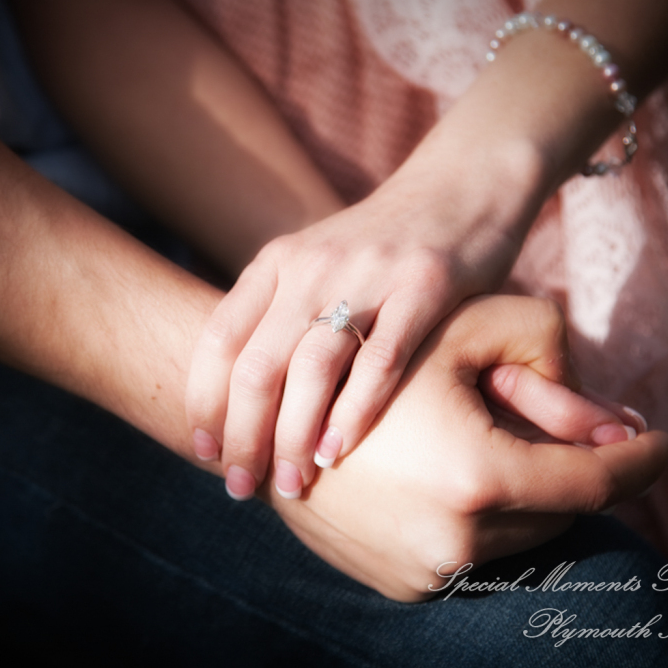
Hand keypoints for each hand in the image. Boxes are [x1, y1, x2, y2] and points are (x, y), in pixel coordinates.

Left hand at [185, 157, 548, 500]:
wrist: (464, 180)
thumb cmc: (386, 243)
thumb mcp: (319, 262)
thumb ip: (281, 314)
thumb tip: (244, 397)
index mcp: (278, 262)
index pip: (218, 339)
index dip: (203, 401)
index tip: (203, 451)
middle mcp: (313, 266)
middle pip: (257, 365)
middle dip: (242, 437)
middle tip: (240, 487)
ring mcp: (369, 274)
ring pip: (312, 370)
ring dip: (294, 437)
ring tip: (290, 484)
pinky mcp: (425, 285)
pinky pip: (382, 360)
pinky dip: (355, 413)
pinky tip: (338, 453)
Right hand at [265, 295, 667, 600]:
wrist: (270, 414)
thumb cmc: (372, 355)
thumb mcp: (463, 331)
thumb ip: (552, 362)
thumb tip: (616, 425)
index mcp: (477, 479)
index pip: (596, 483)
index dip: (643, 461)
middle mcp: (455, 543)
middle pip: (559, 511)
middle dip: (571, 469)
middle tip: (566, 426)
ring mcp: (425, 572)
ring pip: (518, 536)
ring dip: (524, 494)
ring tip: (492, 442)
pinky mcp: (402, 585)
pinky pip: (474, 556)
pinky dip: (482, 519)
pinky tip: (451, 474)